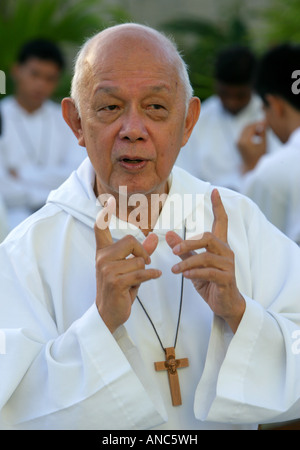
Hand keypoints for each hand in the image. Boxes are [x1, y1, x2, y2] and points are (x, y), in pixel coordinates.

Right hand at [94, 197, 160, 332]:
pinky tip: (155, 276)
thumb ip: (142, 251)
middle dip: (143, 253)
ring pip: (139, 259)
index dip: (104, 215)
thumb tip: (155, 236)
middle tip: (145, 264)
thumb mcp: (130, 268)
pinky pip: (141, 272)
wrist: (108, 314)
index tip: (107, 202)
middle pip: (131, 241)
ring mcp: (107, 269)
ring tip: (137, 280)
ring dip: (144, 270)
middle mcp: (102, 258)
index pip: (100, 229)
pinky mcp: (116, 281)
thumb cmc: (120, 289)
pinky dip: (151, 275)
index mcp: (103, 252)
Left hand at [165, 189, 244, 332]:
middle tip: (174, 251)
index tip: (214, 191)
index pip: (221, 221)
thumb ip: (183, 249)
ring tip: (174, 270)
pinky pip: (208, 272)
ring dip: (187, 262)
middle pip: (208, 237)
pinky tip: (184, 275)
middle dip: (188, 242)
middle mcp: (226, 252)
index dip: (218, 206)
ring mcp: (228, 265)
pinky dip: (194, 273)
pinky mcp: (227, 278)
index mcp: (219, 246)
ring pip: (206, 256)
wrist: (225, 304)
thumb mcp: (193, 263)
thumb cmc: (210, 281)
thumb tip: (168, 234)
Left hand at [237, 121, 266, 172]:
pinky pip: (244, 134)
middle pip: (247, 127)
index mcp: (245, 142)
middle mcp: (239, 141)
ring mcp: (237, 142)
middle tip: (265, 124)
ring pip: (245, 129)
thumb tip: (264, 122)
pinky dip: (250, 132)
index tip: (266, 122)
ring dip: (253, 128)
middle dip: (255, 124)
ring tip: (263, 131)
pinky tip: (258, 135)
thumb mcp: (263, 145)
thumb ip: (263, 133)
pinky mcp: (238, 143)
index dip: (259, 123)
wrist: (251, 168)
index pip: (251, 127)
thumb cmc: (259, 158)